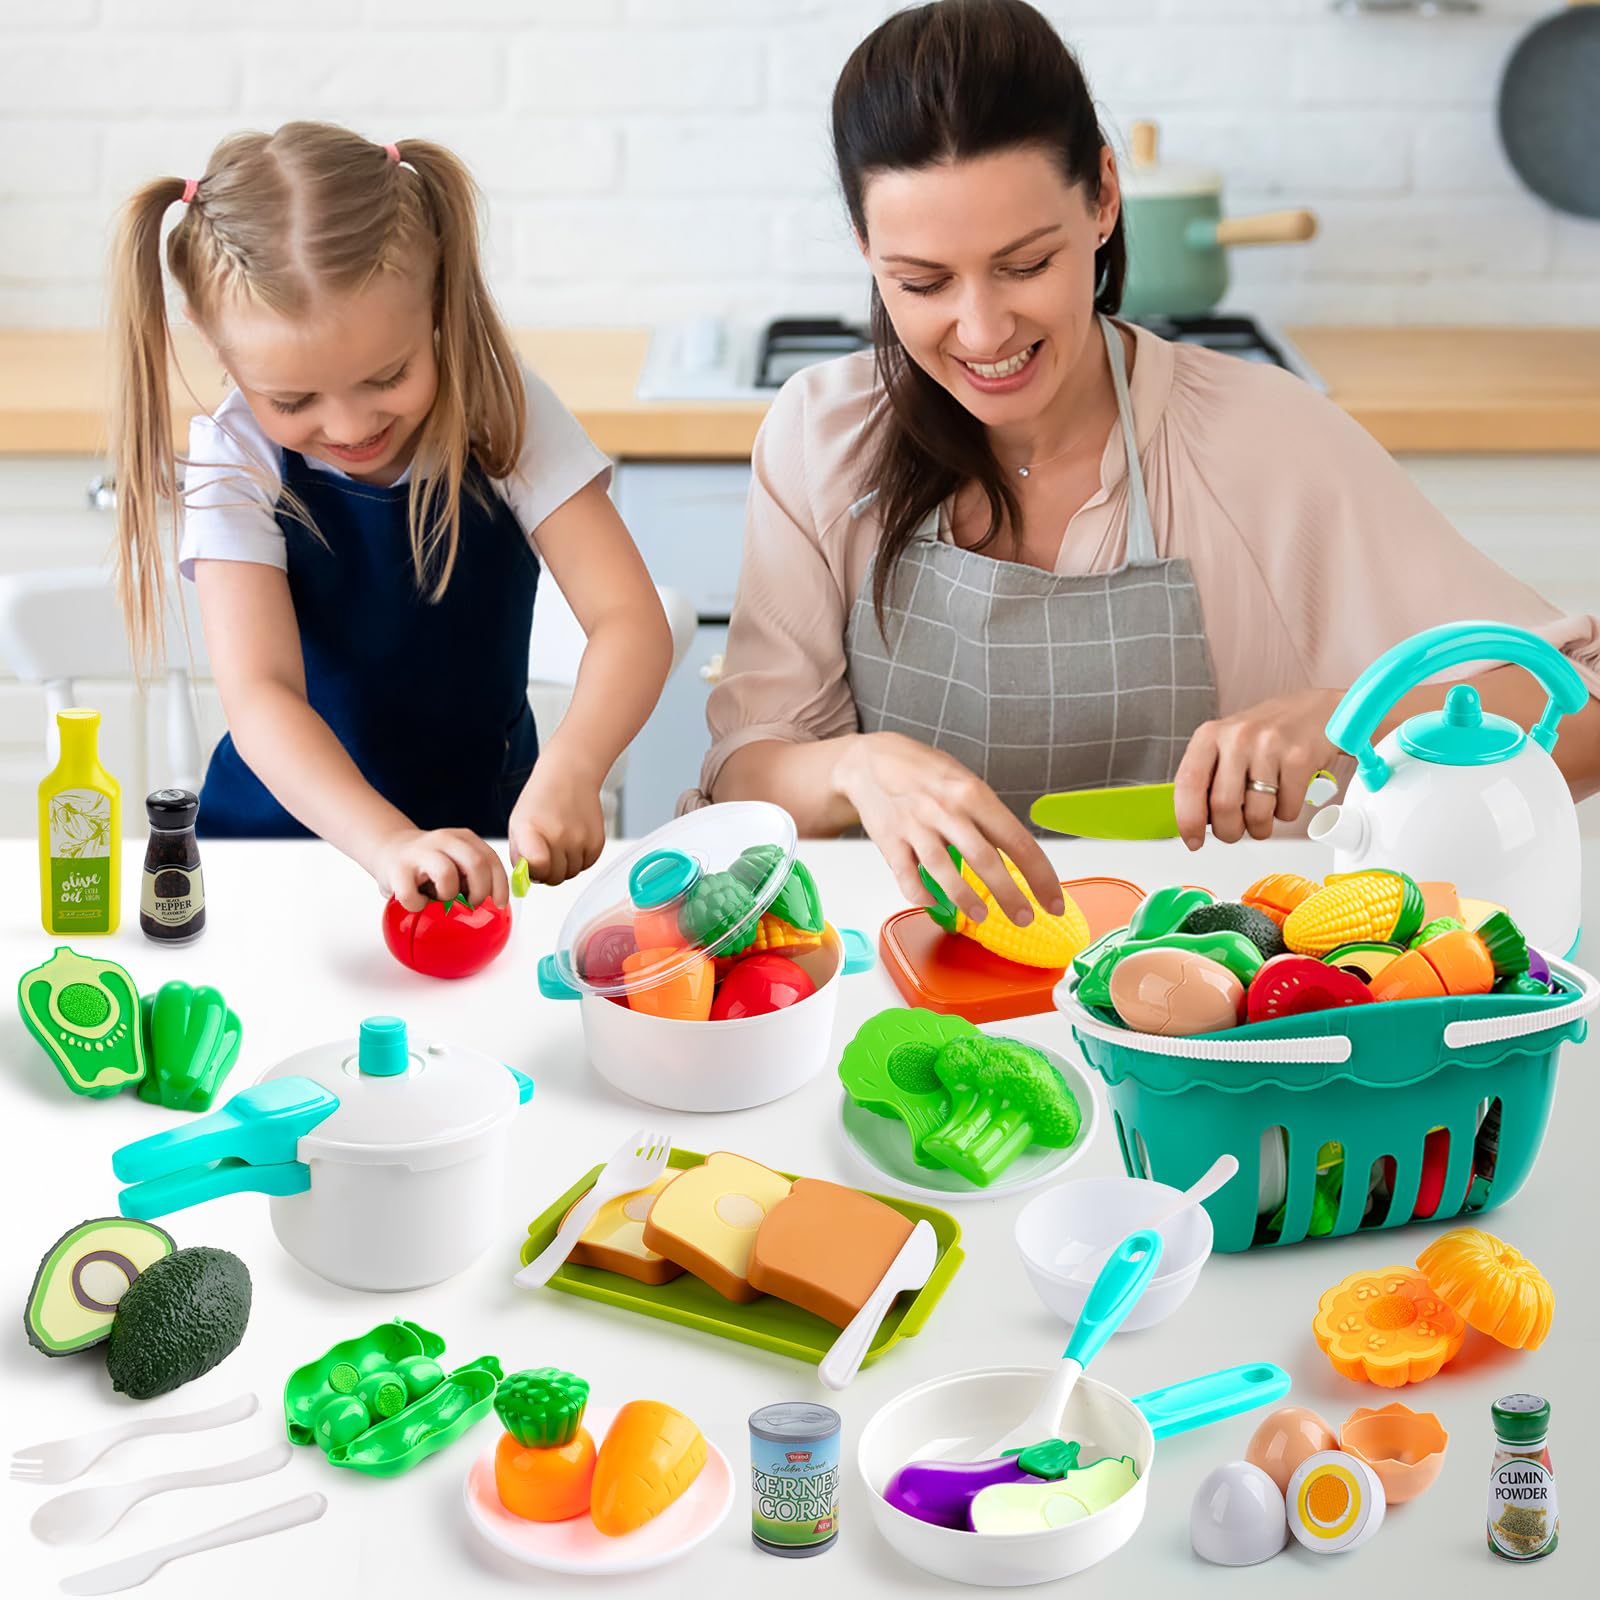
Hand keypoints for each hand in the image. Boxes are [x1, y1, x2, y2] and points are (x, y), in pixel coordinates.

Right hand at [372, 826, 509, 910]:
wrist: (390, 851)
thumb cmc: (430, 866)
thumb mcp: (458, 863)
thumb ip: (476, 875)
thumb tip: (494, 904)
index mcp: (465, 839)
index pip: (491, 860)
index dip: (500, 885)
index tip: (499, 904)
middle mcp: (444, 839)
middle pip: (476, 863)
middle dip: (479, 892)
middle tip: (470, 905)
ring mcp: (420, 851)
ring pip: (446, 874)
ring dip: (448, 895)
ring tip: (440, 899)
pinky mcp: (397, 868)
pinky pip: (412, 894)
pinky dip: (417, 905)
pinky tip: (418, 902)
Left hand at [509, 757, 605, 887]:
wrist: (570, 775)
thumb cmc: (541, 800)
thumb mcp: (518, 825)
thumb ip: (519, 856)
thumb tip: (524, 884)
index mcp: (532, 830)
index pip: (538, 867)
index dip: (534, 871)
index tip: (532, 865)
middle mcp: (559, 835)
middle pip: (554, 877)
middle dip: (548, 871)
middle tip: (546, 852)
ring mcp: (580, 839)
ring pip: (571, 874)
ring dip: (565, 865)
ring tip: (560, 842)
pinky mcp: (597, 841)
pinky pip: (587, 865)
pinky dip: (579, 858)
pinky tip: (573, 840)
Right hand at [835, 731, 1065, 925]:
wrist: (868, 761)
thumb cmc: (922, 771)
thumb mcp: (963, 780)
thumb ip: (986, 815)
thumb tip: (1015, 853)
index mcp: (972, 793)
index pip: (1017, 841)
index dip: (1040, 876)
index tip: (1052, 900)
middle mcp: (945, 810)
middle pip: (985, 861)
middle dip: (1010, 896)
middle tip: (1025, 917)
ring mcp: (916, 827)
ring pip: (945, 873)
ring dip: (967, 901)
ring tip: (982, 916)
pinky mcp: (890, 842)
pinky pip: (908, 878)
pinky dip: (922, 896)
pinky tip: (934, 904)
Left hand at [1171, 689, 1342, 850]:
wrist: (1319, 712)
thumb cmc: (1267, 734)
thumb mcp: (1227, 744)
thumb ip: (1208, 778)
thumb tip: (1194, 822)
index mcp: (1210, 735)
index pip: (1188, 783)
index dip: (1188, 819)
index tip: (1193, 840)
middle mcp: (1238, 737)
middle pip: (1223, 806)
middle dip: (1229, 831)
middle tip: (1234, 831)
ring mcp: (1270, 746)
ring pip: (1257, 814)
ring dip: (1259, 828)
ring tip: (1262, 814)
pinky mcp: (1300, 758)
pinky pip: (1287, 810)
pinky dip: (1285, 814)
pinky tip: (1285, 795)